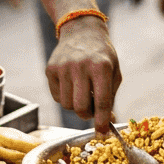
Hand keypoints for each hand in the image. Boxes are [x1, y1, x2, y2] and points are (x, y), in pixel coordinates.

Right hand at [46, 17, 121, 131]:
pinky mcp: (50, 69)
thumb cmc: (101, 56)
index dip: (102, 120)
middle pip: (80, 107)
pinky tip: (72, 84)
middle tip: (91, 111)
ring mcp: (63, 67)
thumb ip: (110, 97)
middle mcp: (80, 66)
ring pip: (67, 105)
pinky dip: (66, 97)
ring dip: (76, 106)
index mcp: (101, 67)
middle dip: (87, 115)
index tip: (102, 132)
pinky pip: (57, 96)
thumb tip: (105, 123)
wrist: (81, 31)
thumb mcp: (114, 72)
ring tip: (82, 93)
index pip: (101, 101)